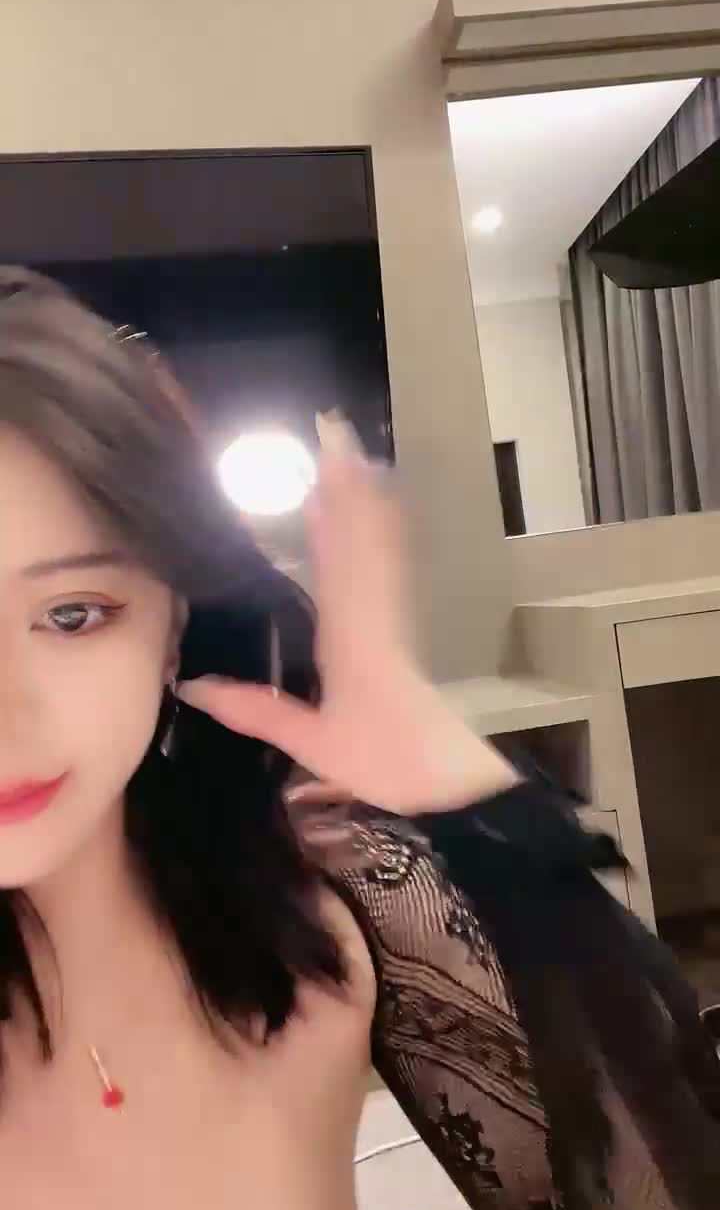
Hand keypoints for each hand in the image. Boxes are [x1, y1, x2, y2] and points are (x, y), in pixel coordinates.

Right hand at [178, 423, 515, 814]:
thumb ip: (254, 708)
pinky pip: (391, 565)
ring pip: (379, 544)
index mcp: (349, 635)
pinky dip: (382, 530)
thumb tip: (190, 684)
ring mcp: (392, 615)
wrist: (448, 778)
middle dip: (347, 484)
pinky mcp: (403, 625)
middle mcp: (373, 613)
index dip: (330, 511)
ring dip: (365, 497)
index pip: (337, 560)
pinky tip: (378, 508)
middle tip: (334, 431)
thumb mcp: (312, 741)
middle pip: (361, 537)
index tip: (320, 465)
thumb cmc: (382, 759)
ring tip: (351, 451)